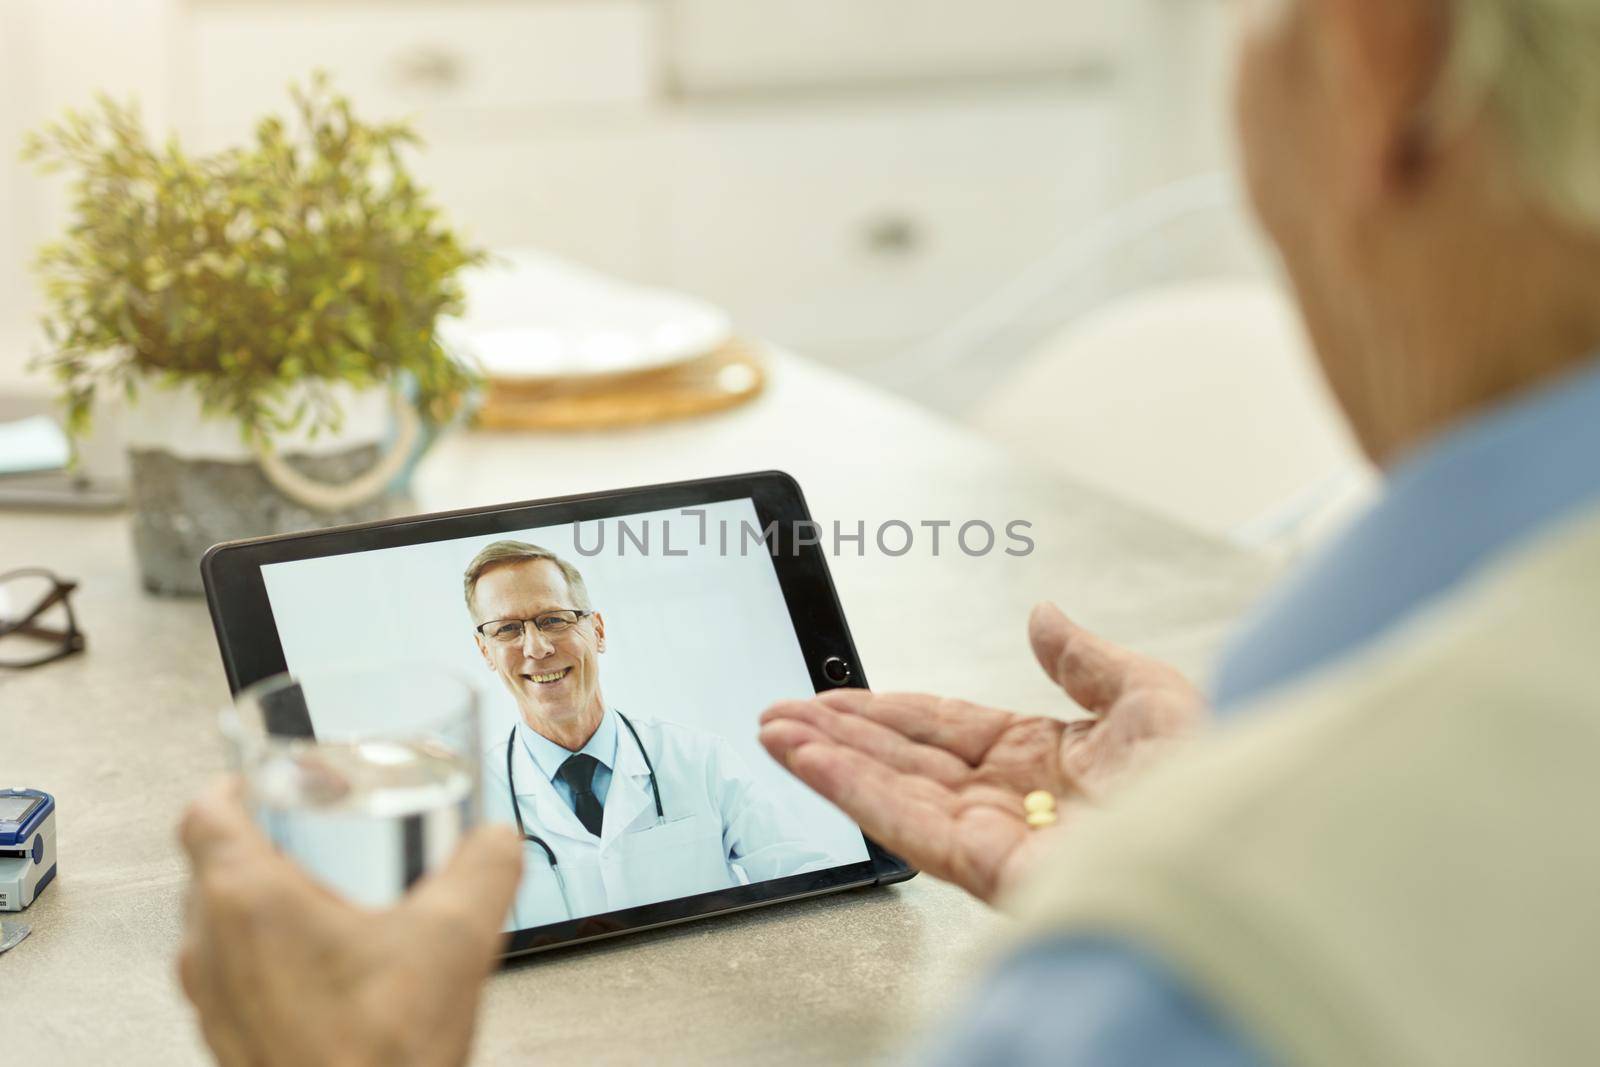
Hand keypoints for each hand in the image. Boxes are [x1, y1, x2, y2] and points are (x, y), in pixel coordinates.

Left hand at [177, 779, 522, 1066]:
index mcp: (246, 902)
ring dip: (266, 903)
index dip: (235, 784)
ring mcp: (215, 1002)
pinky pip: (237, 978)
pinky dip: (272, 958)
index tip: (263, 778)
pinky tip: (333, 971)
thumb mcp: (456, 938)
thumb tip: (498, 839)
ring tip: (330, 900)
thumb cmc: (376, 1057)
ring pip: (221, 926)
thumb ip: (486, 867)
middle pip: (212, 866)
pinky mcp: (231, 1042)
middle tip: (314, 833)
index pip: (205, 813)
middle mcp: (212, 950)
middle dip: (265, 840)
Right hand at [759, 602, 1205, 903]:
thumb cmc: (1219, 782)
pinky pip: (907, 824)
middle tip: (776, 713)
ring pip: (893, 790)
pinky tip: (811, 761)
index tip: (832, 697)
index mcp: (1047, 760)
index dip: (884, 710)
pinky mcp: (989, 867)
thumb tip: (1044, 614)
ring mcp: (998, 836)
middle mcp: (1014, 801)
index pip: (943, 729)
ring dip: (828, 759)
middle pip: (904, 759)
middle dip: (837, 733)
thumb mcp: (1151, 696)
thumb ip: (1085, 660)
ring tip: (773, 731)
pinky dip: (853, 790)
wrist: (1243, 848)